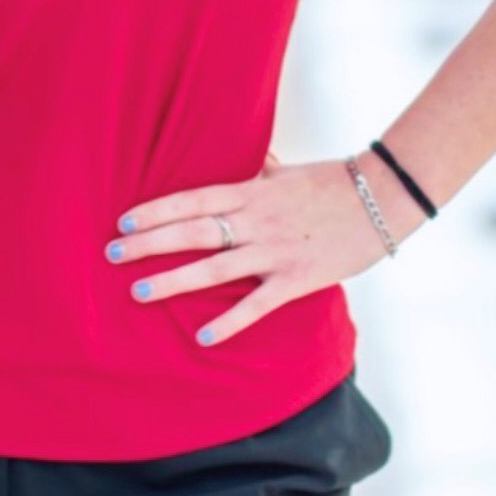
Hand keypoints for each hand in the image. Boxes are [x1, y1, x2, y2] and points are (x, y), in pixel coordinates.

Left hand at [105, 150, 395, 346]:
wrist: (384, 197)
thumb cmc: (333, 181)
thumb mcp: (287, 171)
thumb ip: (257, 169)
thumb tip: (238, 157)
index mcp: (251, 191)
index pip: (192, 200)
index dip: (156, 211)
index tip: (123, 221)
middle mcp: (257, 221)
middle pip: (192, 232)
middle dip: (149, 244)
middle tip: (111, 255)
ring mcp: (275, 251)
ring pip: (215, 268)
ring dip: (174, 281)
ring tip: (139, 292)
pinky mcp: (297, 278)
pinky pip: (257, 305)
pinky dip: (230, 322)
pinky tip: (202, 338)